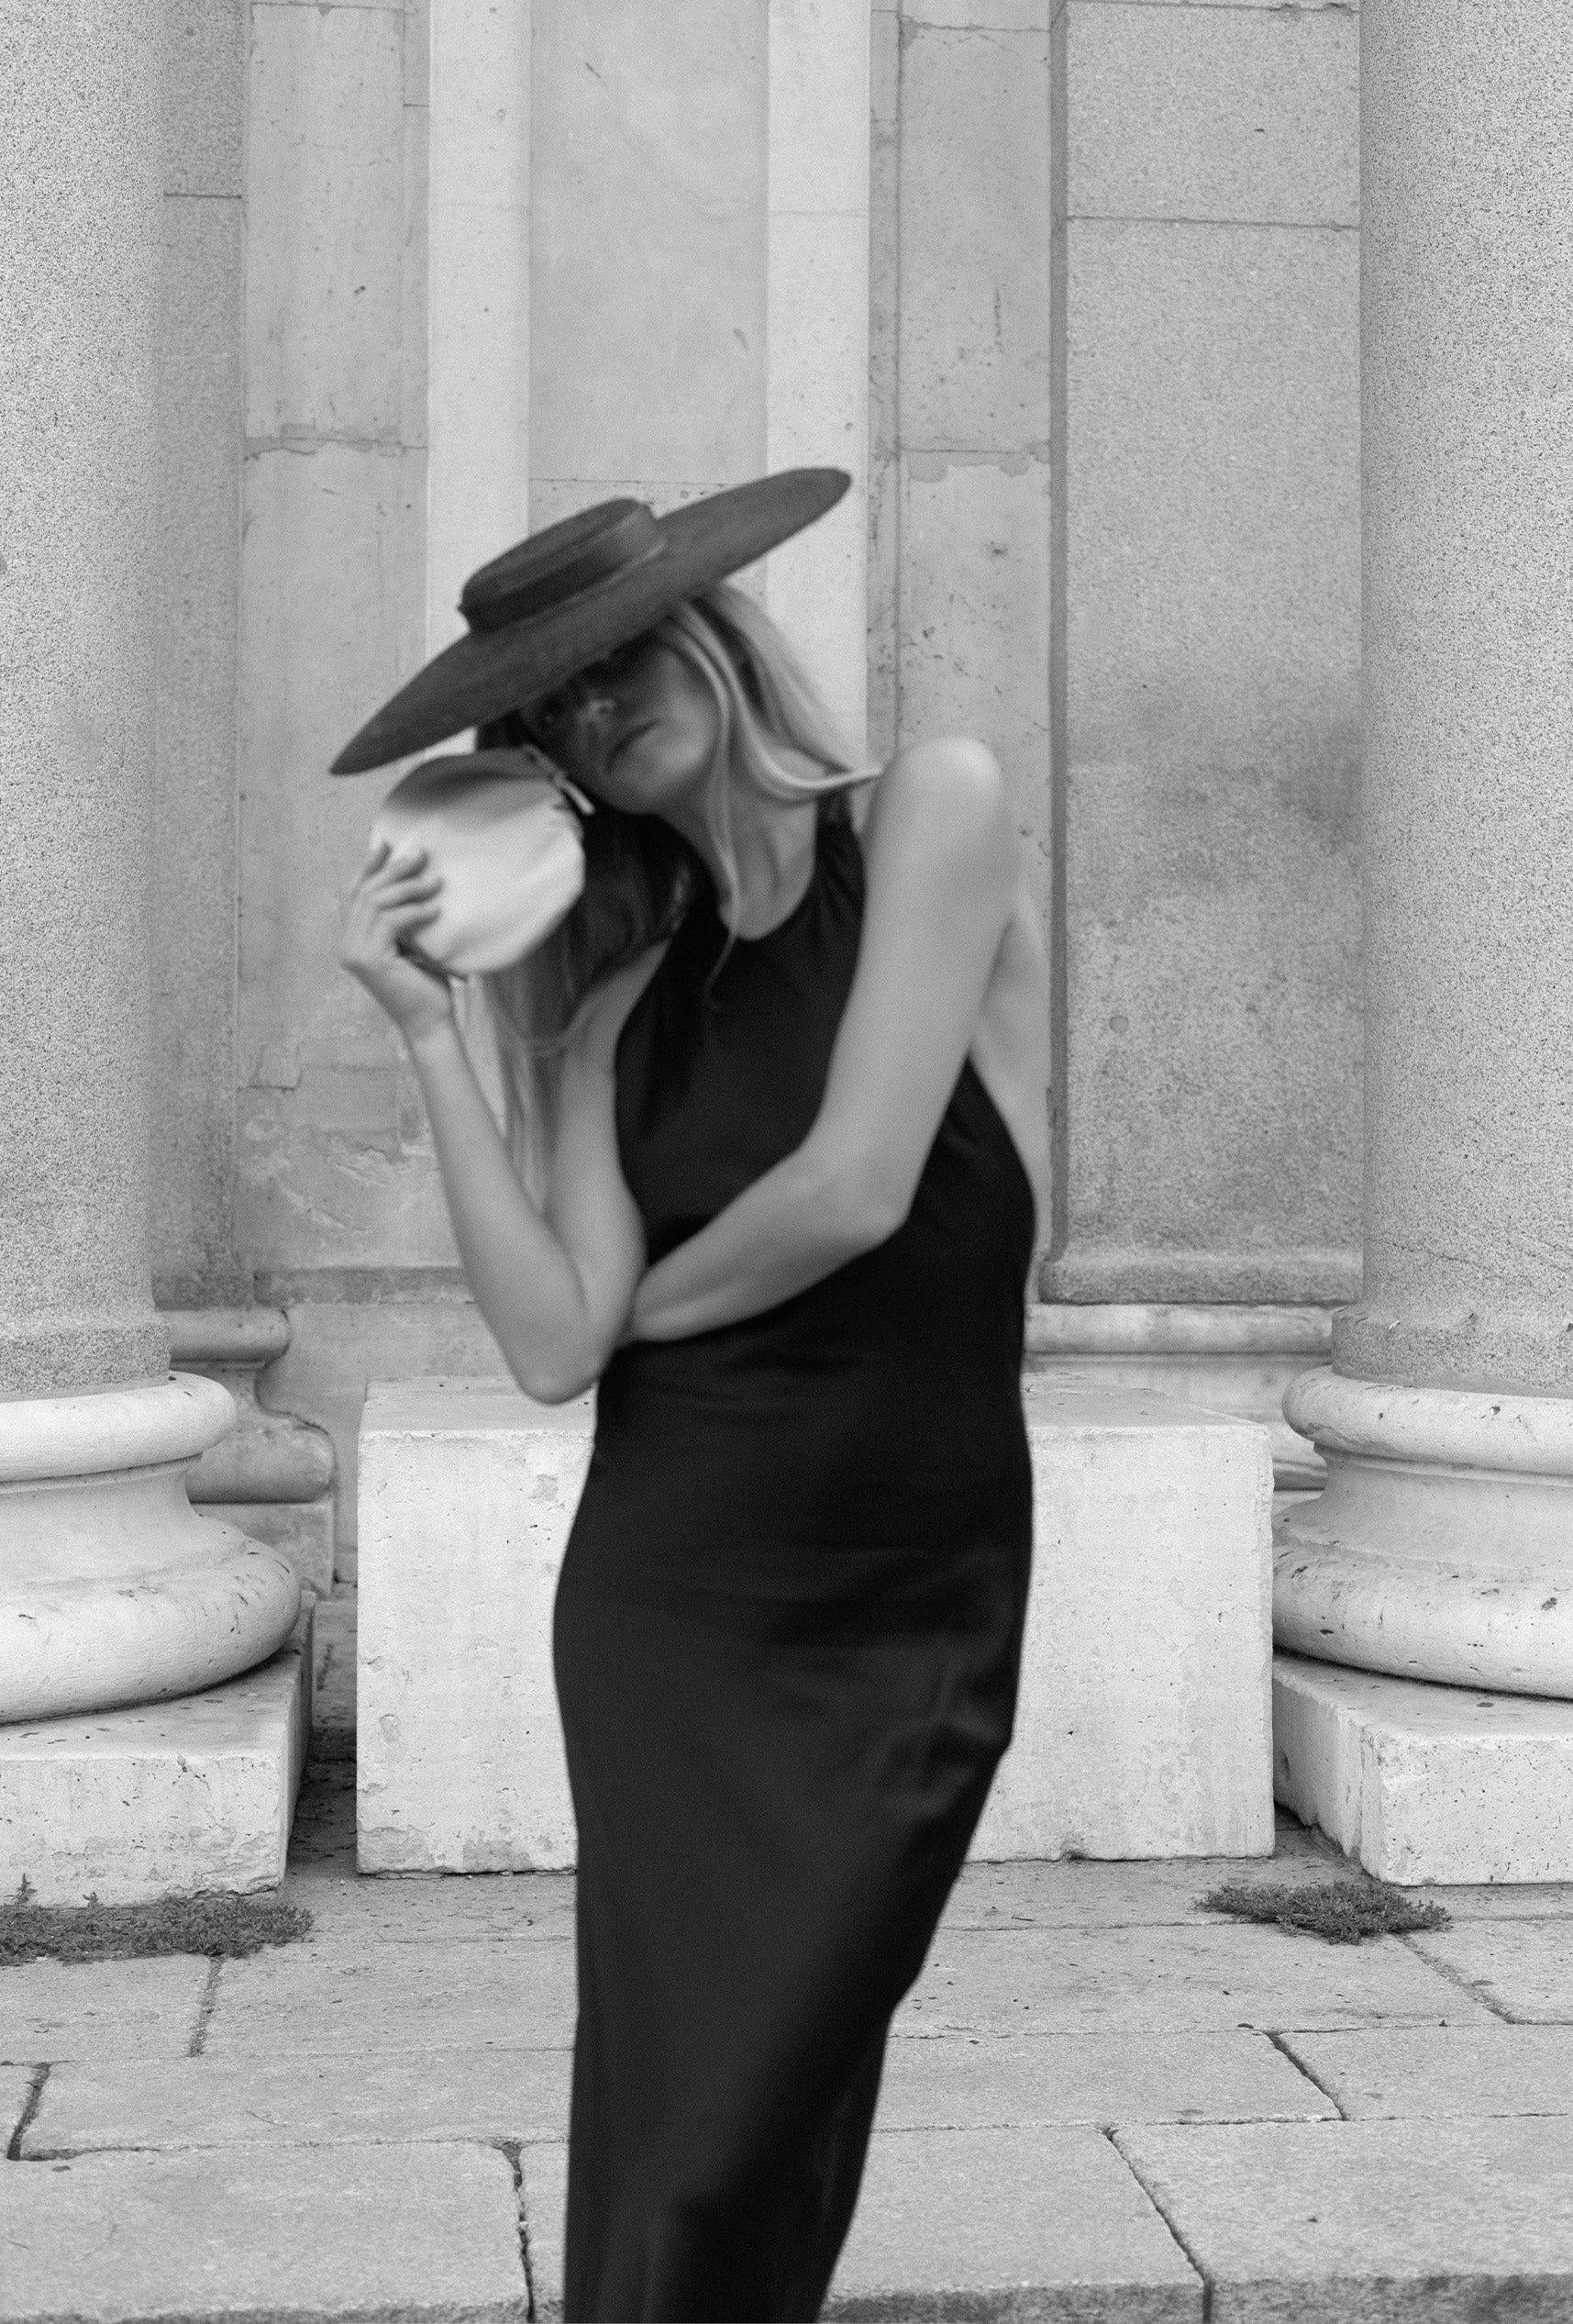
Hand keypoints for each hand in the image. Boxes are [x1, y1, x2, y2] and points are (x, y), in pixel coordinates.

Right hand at [339, 839, 454, 1043]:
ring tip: (436, 882)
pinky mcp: (370, 959)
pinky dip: (415, 911)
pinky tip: (436, 910)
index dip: (367, 866)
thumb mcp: (409, 943)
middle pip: (365, 892)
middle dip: (393, 869)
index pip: (353, 894)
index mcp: (350, 940)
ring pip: (377, 903)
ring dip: (409, 887)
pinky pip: (391, 921)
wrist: (429, 1022)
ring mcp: (354, 953)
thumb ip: (399, 919)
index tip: (386, 844)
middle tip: (421, 855)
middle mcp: (345, 945)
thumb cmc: (424, 984)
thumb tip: (412, 878)